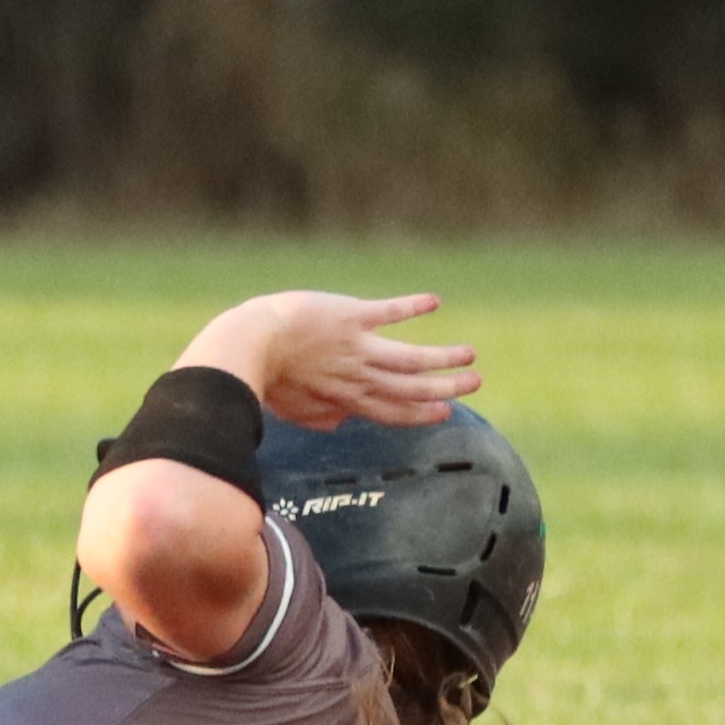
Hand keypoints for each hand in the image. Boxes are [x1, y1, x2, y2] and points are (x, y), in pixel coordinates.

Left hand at [205, 290, 478, 429]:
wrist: (250, 344)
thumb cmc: (262, 377)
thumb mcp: (292, 408)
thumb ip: (319, 416)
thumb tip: (339, 423)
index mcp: (346, 399)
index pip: (392, 412)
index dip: (421, 414)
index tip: (445, 412)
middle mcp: (360, 377)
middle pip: (413, 388)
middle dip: (446, 388)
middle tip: (474, 383)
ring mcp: (359, 347)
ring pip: (414, 358)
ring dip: (444, 357)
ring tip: (469, 354)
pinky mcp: (353, 316)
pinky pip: (390, 311)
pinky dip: (413, 307)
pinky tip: (433, 301)